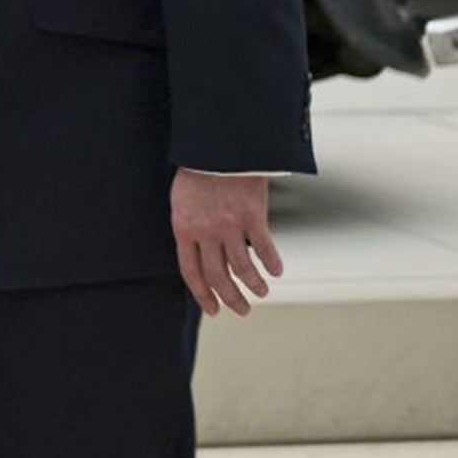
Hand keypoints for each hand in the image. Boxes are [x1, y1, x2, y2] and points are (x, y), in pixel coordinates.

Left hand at [170, 169, 281, 316]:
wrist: (216, 146)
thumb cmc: (197, 171)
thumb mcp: (181, 201)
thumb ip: (190, 227)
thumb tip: (200, 251)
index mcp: (183, 229)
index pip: (191, 272)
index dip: (202, 295)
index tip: (213, 309)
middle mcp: (205, 232)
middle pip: (218, 277)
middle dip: (231, 299)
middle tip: (242, 310)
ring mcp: (229, 226)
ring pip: (243, 269)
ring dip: (254, 286)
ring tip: (261, 293)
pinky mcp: (252, 216)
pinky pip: (264, 249)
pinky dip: (271, 263)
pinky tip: (276, 271)